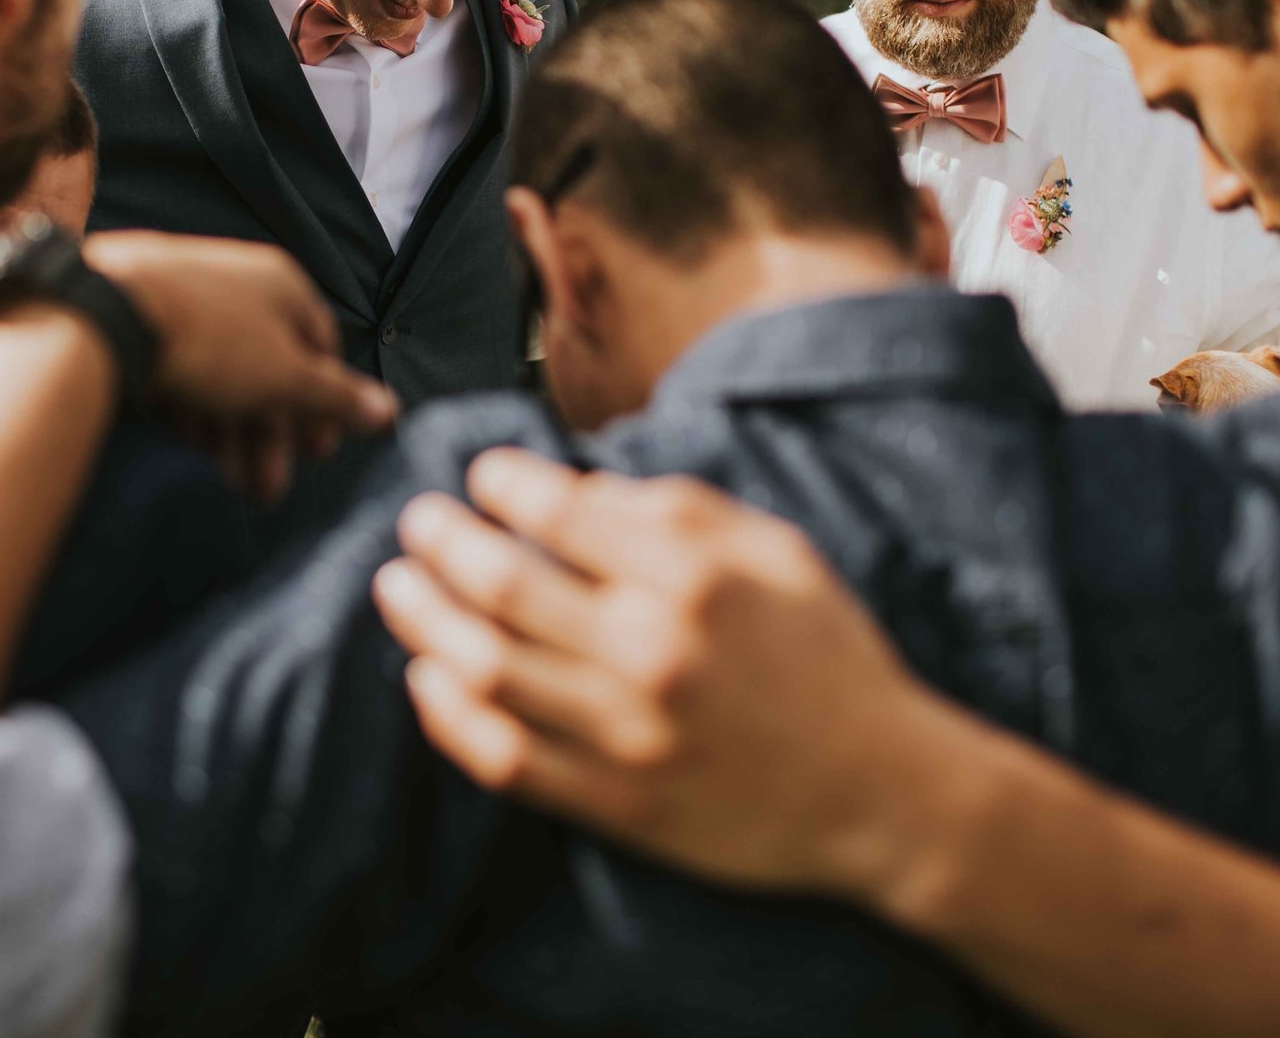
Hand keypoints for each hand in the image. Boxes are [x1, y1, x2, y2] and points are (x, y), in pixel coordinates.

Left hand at [85, 231, 397, 499]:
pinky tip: (187, 451)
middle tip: (268, 492)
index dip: (323, 403)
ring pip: (223, 375)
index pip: (320, 347)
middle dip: (271, 436)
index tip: (318, 452)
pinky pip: (180, 370)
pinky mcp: (142, 321)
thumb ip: (337, 398)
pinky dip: (192, 411)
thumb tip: (393, 411)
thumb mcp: (286, 378)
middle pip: (268, 369)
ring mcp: (186, 300)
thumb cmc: (210, 339)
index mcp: (282, 284)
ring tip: (230, 486)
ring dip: (233, 436)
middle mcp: (237, 285)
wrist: (106, 313)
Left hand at [374, 448, 986, 899]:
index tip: (479, 474)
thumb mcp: (775, 549)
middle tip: (416, 521)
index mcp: (693, 576)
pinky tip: (425, 678)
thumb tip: (576, 485)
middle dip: (441, 540)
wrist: (882, 791)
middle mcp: (652, 651)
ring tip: (397, 585)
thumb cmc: (829, 655)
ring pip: (483, 669)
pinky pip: (503, 759)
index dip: (501, 484)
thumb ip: (676, 508)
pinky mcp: (616, 804)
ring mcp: (627, 735)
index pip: (558, 513)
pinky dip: (448, 716)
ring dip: (423, 618)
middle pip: (501, 585)